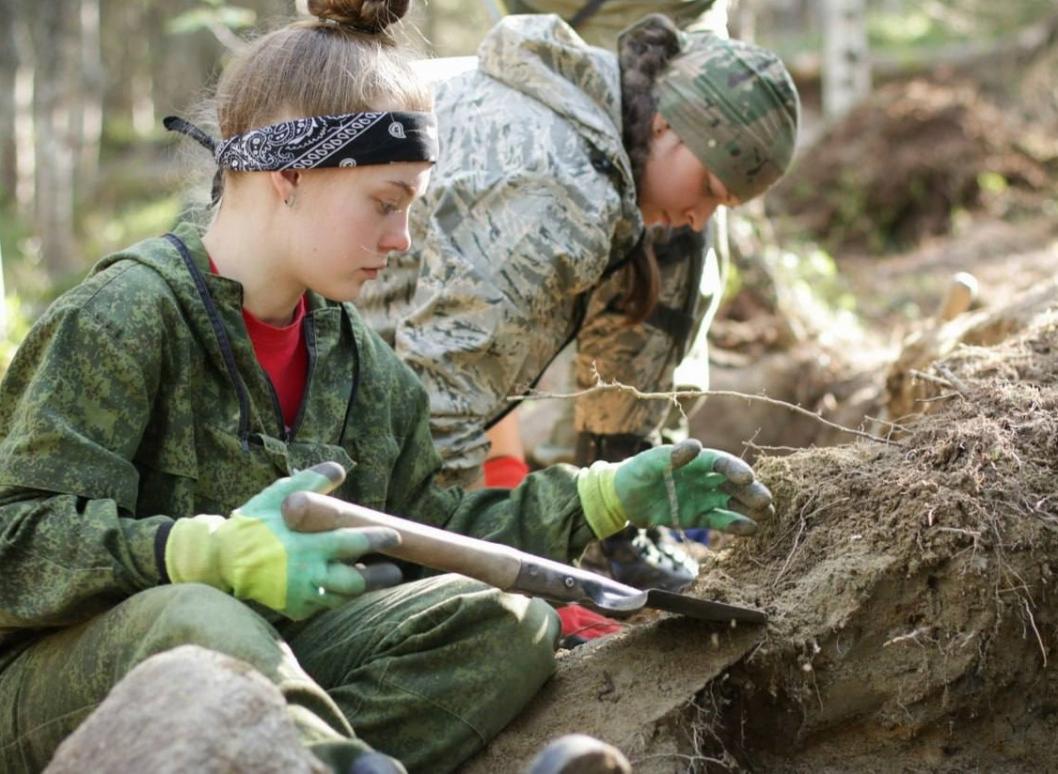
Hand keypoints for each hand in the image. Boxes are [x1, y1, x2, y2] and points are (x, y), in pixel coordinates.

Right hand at [165, 462, 401, 619]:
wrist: (220, 561)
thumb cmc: (254, 524)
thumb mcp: (278, 496)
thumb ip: (310, 482)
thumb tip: (339, 468)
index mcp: (306, 546)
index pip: (352, 543)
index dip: (376, 540)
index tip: (395, 536)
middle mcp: (307, 574)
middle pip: (354, 581)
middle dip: (378, 577)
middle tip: (397, 571)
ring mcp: (300, 595)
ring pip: (341, 597)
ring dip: (361, 588)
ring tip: (377, 578)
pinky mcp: (294, 608)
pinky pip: (324, 605)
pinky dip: (338, 596)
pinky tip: (346, 587)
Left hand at [577, 439, 772, 538]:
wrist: (623, 498)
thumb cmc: (635, 473)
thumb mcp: (649, 464)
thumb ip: (671, 457)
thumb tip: (696, 446)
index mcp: (696, 461)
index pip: (721, 463)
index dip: (735, 469)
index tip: (748, 478)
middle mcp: (704, 478)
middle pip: (733, 484)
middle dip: (751, 491)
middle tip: (766, 501)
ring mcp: (703, 498)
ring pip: (732, 503)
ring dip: (750, 509)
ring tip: (767, 516)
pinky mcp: (699, 517)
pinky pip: (720, 520)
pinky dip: (735, 525)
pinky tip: (751, 530)